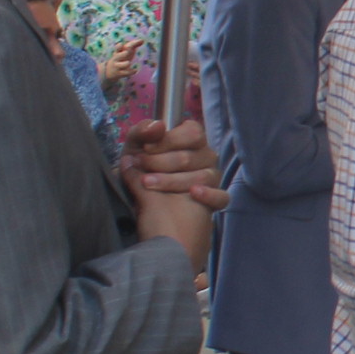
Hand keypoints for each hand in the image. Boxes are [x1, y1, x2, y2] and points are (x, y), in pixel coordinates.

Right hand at [100, 39, 147, 93]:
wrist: (109, 71)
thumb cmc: (121, 58)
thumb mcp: (125, 52)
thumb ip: (133, 45)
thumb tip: (142, 40)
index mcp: (117, 53)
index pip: (117, 49)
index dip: (119, 47)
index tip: (120, 44)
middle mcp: (116, 59)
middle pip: (117, 56)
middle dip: (122, 54)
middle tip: (126, 52)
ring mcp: (117, 66)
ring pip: (121, 65)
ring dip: (125, 64)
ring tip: (128, 63)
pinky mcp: (120, 73)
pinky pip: (126, 73)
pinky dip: (131, 72)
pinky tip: (135, 70)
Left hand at [120, 115, 227, 281]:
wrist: (147, 228)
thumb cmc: (140, 187)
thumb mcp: (133, 159)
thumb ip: (140, 136)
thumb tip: (157, 125)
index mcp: (188, 145)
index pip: (193, 131)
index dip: (170, 138)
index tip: (147, 149)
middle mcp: (204, 160)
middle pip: (195, 152)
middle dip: (163, 161)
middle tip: (143, 170)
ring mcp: (211, 182)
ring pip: (205, 174)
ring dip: (173, 180)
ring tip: (150, 186)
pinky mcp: (214, 204)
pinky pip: (222, 196)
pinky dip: (208, 194)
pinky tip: (193, 194)